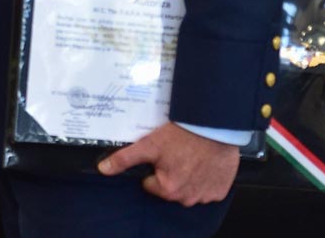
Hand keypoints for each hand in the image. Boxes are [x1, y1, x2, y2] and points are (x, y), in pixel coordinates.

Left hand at [98, 122, 239, 206]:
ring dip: (189, 177)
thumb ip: (125, 159)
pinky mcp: (220, 190)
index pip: (151, 184)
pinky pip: (209, 189)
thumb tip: (103, 169)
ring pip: (190, 190)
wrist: (214, 126)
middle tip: (177, 154)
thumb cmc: (182, 135)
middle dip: (171, 173)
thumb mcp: (149, 144)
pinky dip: (206, 179)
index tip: (161, 156)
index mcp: (168, 189)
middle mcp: (187, 198)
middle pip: (171, 189)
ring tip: (191, 156)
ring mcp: (205, 195)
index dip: (154, 168)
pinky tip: (205, 162)